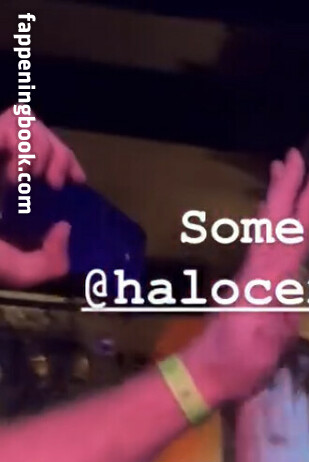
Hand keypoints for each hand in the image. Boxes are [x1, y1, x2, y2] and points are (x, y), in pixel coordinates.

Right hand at [0, 109, 84, 288]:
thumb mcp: (20, 272)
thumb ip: (50, 262)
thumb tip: (64, 228)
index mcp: (11, 186)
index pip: (46, 155)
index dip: (66, 160)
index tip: (77, 181)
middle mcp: (0, 162)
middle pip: (39, 131)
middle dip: (57, 152)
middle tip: (52, 184)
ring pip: (23, 119)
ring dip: (37, 144)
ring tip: (28, 174)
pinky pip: (4, 122)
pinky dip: (16, 138)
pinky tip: (13, 163)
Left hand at [183, 151, 308, 408]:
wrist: (206, 374)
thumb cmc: (239, 366)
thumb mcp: (264, 349)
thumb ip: (279, 324)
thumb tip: (289, 305)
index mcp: (266, 284)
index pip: (290, 238)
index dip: (303, 208)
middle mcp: (257, 273)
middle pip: (274, 223)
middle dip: (285, 189)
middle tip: (293, 155)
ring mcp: (251, 278)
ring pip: (265, 230)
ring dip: (274, 200)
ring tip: (280, 172)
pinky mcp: (247, 288)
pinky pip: (261, 246)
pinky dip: (268, 224)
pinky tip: (270, 218)